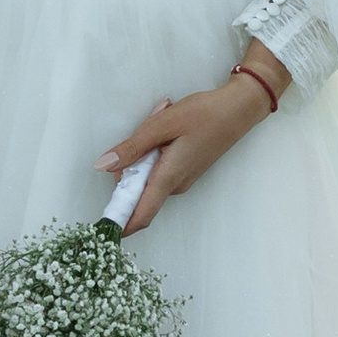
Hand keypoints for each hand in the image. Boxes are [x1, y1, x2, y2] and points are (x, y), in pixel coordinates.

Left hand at [98, 46, 284, 238]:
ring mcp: (182, 179)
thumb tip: (103, 166)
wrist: (237, 110)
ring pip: (148, 176)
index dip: (119, 224)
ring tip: (160, 122)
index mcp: (168, 178)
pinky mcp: (185, 171)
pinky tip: (167, 126)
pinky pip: (158, 169)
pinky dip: (154, 150)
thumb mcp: (161, 125)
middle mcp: (175, 185)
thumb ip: (132, 148)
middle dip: (129, 166)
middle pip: (138, 191)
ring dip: (143, 152)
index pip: (140, 215)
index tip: (101, 226)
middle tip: (143, 131)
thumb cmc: (202, 115)